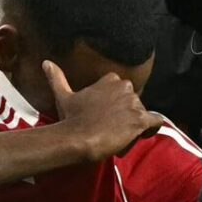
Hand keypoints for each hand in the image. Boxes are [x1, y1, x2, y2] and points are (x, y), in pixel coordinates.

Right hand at [44, 61, 162, 161]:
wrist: (79, 138)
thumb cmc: (71, 119)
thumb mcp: (63, 96)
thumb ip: (57, 78)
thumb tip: (46, 63)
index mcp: (111, 80)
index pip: (123, 92)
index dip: (117, 106)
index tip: (107, 118)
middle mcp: (125, 87)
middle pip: (134, 104)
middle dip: (126, 116)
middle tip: (110, 131)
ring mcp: (134, 103)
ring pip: (142, 115)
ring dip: (134, 127)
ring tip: (118, 138)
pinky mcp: (140, 120)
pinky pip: (156, 122)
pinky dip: (152, 129)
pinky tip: (141, 135)